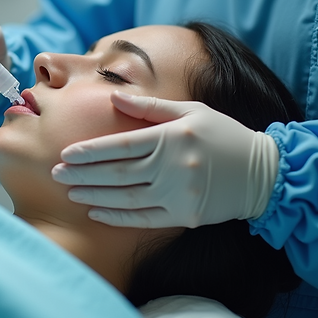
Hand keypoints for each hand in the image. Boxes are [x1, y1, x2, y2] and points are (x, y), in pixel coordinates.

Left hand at [51, 91, 278, 227]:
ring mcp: (179, 193)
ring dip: (94, 196)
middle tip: (55, 174)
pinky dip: (117, 217)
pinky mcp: (184, 215)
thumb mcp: (191, 110)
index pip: (122, 145)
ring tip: (71, 192)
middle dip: (83, 174)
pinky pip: (143, 218)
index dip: (91, 151)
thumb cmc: (222, 135)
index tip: (65, 153)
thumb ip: (150, 108)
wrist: (262, 173)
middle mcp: (173, 166)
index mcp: (172, 137)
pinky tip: (96, 212)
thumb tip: (113, 98)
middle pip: (118, 172)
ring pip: (126, 197)